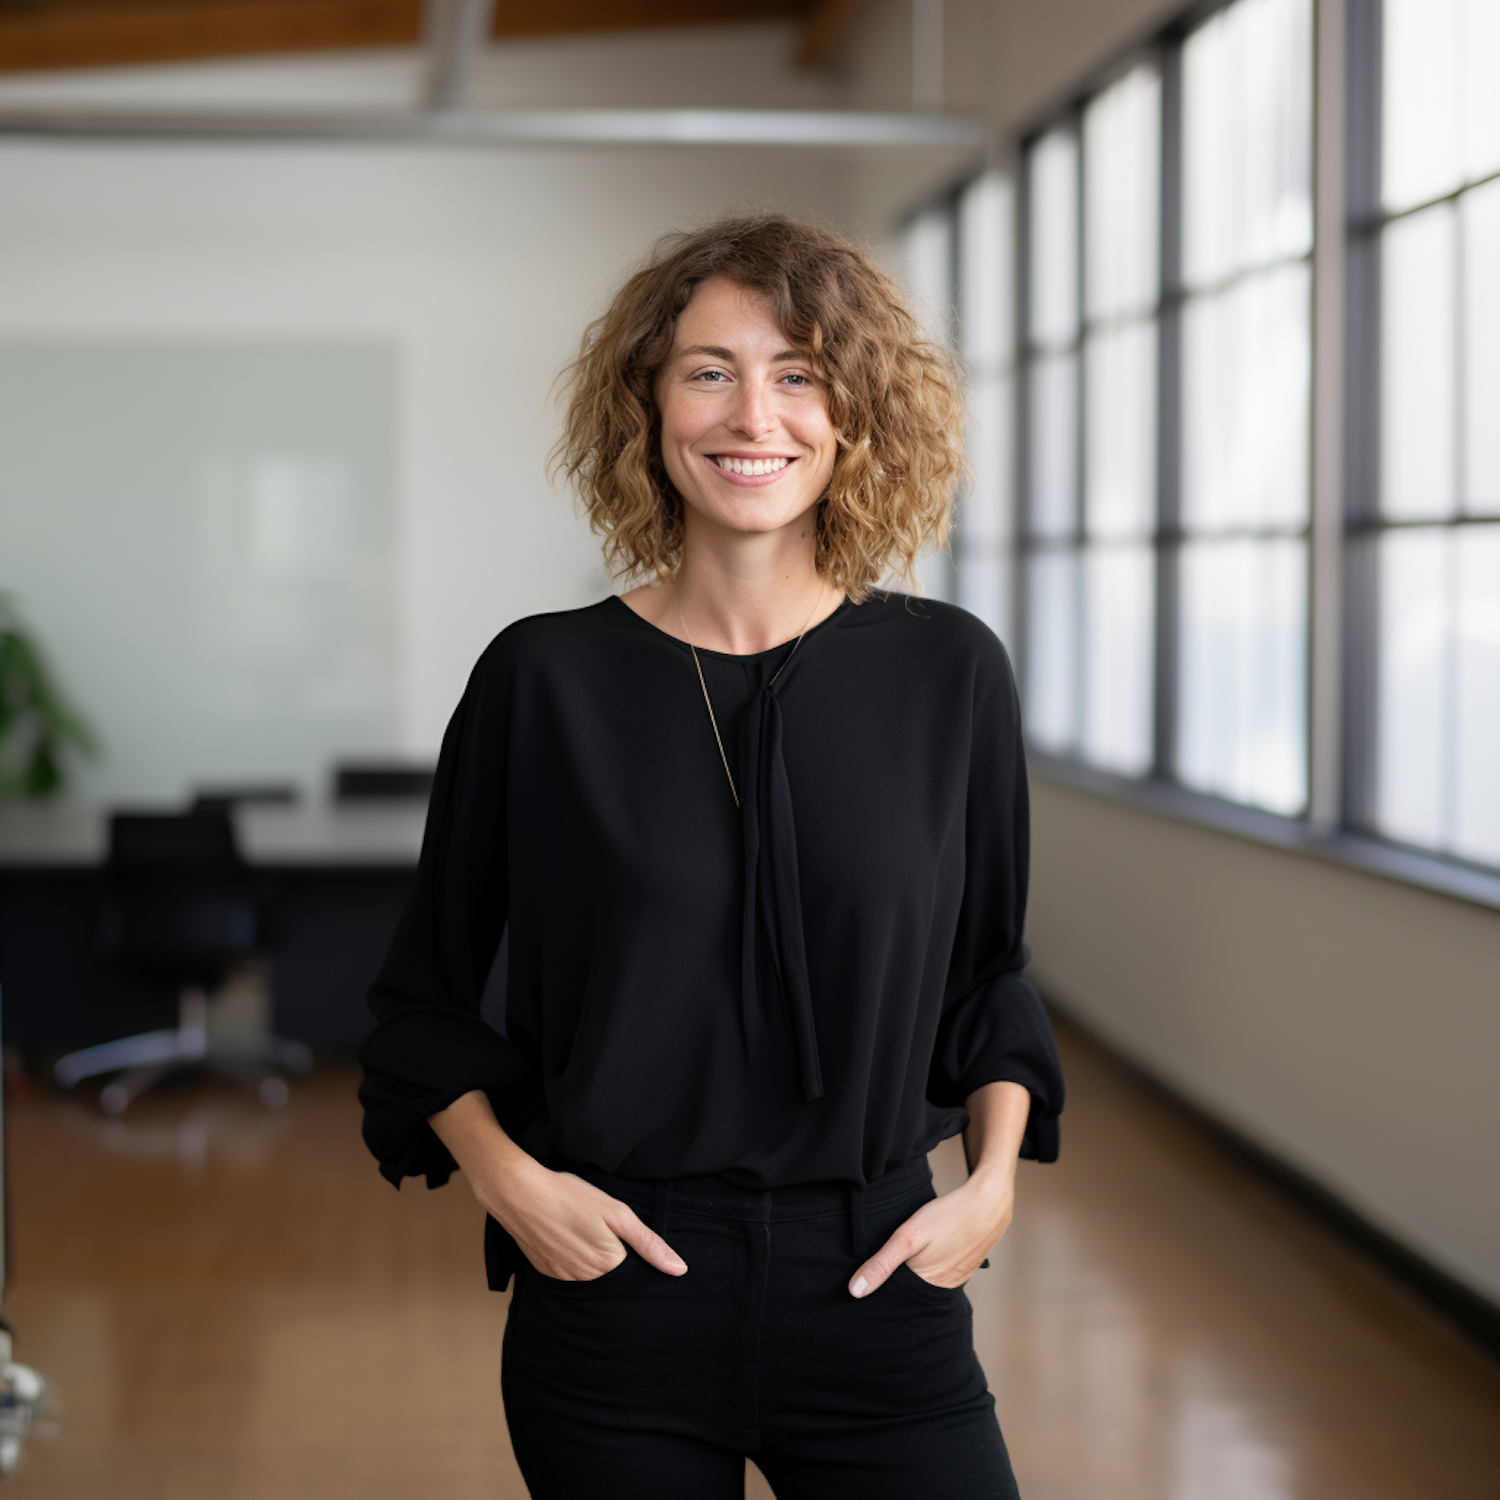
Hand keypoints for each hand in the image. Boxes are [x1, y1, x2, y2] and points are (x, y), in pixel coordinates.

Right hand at [427, 1090, 686, 1281]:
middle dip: (612, 1254)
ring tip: (581, 1228)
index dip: (630, 1246)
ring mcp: (564, 1278)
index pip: (634, 1268)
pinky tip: (566, 1236)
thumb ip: (649, 1243)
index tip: (617, 1229)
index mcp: (609, 1265)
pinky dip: (572, 1257)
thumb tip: (680, 1270)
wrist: (518, 1193)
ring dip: (591, 1257)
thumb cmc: (569, 1195)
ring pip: (591, 1274)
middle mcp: (587, 1279)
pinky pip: (570, 1272)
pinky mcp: (547, 1273)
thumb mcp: (617, 1212)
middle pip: (612, 1273)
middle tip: (597, 1225)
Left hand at [847, 1167, 1013, 1296]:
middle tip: (891, 1258)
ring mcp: (958, 1277)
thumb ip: (882, 1264)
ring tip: (910, 1253)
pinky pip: (943, 1270)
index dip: (883, 1288)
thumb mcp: (907, 1236)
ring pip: (928, 1279)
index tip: (868, 1279)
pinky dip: (934, 1262)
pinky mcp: (966, 1265)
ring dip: (917, 1270)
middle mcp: (944, 1287)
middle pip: (914, 1289)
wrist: (989, 1202)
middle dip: (899, 1279)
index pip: (898, 1297)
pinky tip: (932, 1247)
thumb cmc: (948, 1217)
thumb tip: (855, 1291)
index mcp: (927, 1286)